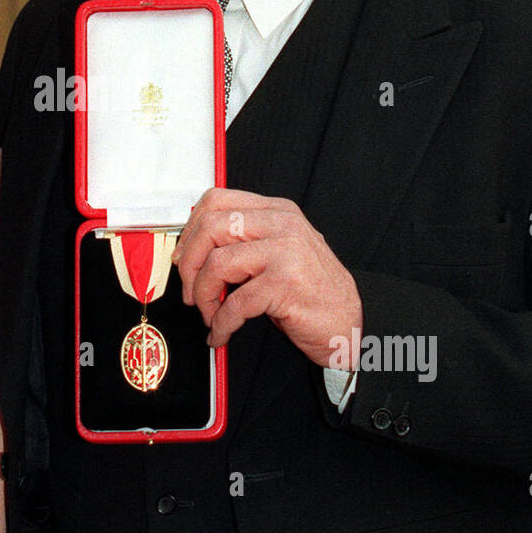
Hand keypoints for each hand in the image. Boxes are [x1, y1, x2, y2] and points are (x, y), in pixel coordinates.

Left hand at [172, 188, 362, 364]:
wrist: (347, 323)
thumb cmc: (310, 291)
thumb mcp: (279, 251)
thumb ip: (245, 239)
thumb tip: (192, 246)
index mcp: (277, 211)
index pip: (217, 201)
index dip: (190, 230)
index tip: (183, 257)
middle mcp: (283, 224)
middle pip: (211, 227)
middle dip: (189, 264)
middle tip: (189, 290)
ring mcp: (286, 252)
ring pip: (218, 263)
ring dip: (204, 296)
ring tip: (210, 314)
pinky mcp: (285, 283)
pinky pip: (235, 302)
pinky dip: (221, 323)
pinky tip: (222, 332)